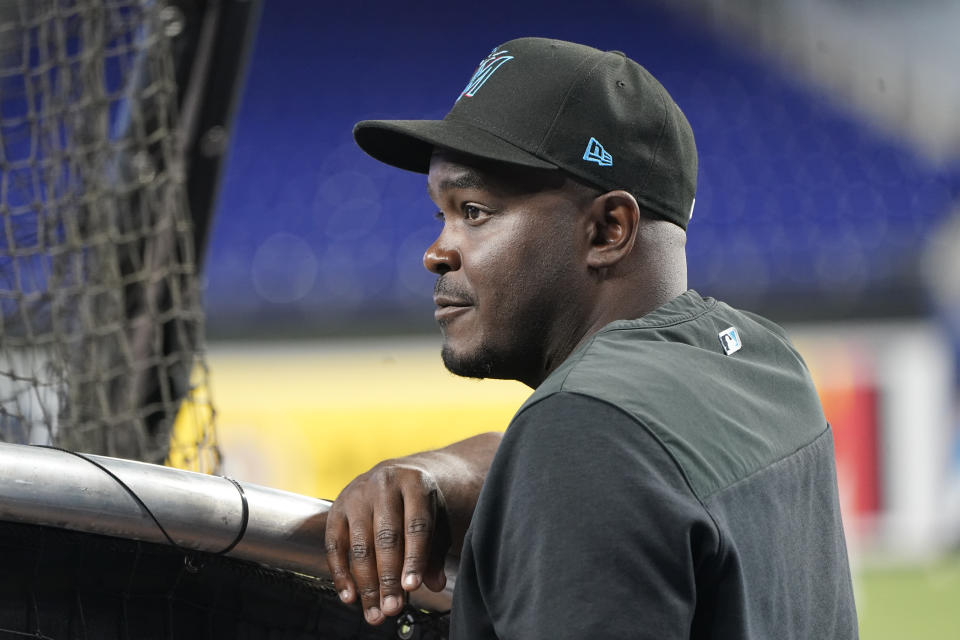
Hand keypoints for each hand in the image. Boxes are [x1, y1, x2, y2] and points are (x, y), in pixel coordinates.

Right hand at [324, 459, 450, 624]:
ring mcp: (357, 495)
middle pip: (386, 538)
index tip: (413, 587)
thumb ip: (435, 551)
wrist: (395, 474)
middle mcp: (384, 485)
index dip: (415, 558)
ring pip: (360, 545)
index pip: (416, 525)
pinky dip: (341, 574)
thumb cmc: (419, 504)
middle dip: (389, 578)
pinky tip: (351, 596)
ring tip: (375, 611)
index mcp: (415, 484)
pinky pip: (335, 546)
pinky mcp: (336, 508)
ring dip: (367, 584)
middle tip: (393, 608)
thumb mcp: (436, 520)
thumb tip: (435, 583)